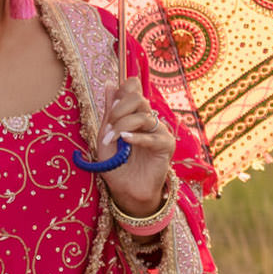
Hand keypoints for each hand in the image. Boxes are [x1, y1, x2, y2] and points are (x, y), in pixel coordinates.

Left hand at [96, 77, 173, 219]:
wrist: (126, 189)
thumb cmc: (116, 163)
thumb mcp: (106, 136)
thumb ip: (109, 112)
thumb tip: (110, 84)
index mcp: (133, 113)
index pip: (133, 88)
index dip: (122, 90)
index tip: (110, 108)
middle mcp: (148, 118)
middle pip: (137, 97)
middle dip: (118, 109)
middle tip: (108, 127)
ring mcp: (158, 130)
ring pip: (142, 116)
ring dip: (121, 127)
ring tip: (110, 140)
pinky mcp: (166, 145)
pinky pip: (153, 136)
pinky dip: (137, 137)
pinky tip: (125, 141)